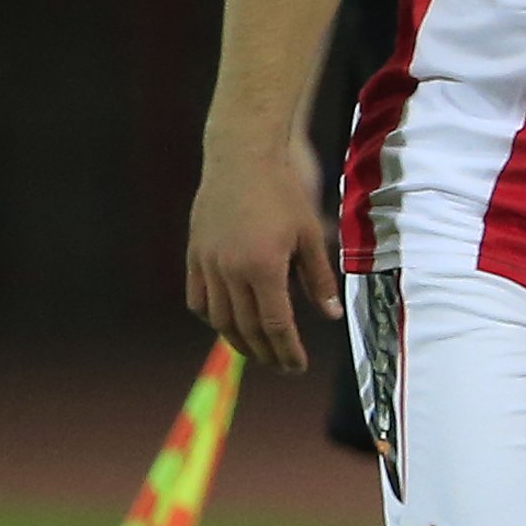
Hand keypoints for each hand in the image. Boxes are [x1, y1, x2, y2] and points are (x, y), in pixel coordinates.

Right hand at [187, 137, 340, 371]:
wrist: (242, 158)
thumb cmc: (284, 194)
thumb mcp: (311, 235)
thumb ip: (319, 279)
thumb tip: (331, 316)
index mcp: (264, 269)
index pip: (277, 325)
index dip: (288, 351)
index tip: (299, 366)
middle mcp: (231, 272)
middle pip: (247, 328)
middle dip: (267, 354)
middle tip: (282, 367)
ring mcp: (208, 264)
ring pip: (219, 319)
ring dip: (239, 342)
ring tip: (258, 353)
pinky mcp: (194, 255)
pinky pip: (199, 299)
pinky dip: (213, 318)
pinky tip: (228, 325)